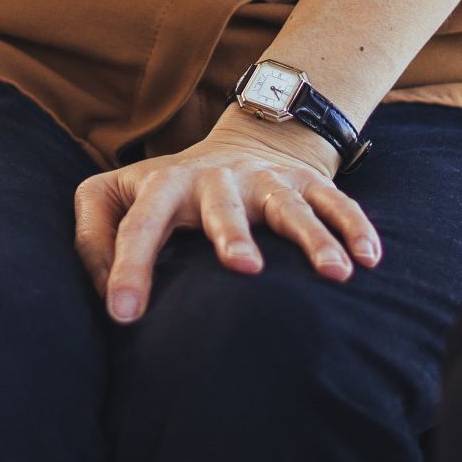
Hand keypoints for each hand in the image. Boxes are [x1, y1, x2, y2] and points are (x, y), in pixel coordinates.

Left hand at [74, 117, 379, 323]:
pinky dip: (355, 228)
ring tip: (334, 274)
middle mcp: (216, 180)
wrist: (244, 145)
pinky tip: (369, 259)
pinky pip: (337, 203)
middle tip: (243, 269)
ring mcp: (267, 180)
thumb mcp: (114, 197)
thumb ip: (92, 238)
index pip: (140, 226)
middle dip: (232, 233)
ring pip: (290, 205)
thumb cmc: (167, 191)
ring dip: (312, 237)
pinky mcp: (307, 183)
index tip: (124, 316)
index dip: (128, 268)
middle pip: (222, 204)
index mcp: (164, 186)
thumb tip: (102, 292)